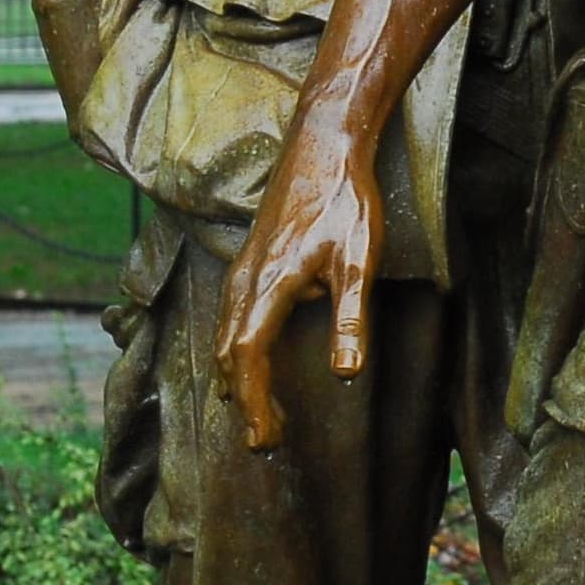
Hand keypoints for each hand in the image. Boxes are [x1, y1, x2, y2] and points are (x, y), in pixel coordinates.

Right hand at [216, 96, 383, 450]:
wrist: (324, 144)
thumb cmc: (346, 199)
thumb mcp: (360, 260)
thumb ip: (351, 318)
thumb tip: (345, 375)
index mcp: (268, 286)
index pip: (248, 359)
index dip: (253, 403)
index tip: (265, 439)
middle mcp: (244, 281)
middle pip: (229, 355)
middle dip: (243, 400)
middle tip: (267, 440)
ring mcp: (241, 269)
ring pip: (224, 336)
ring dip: (236, 378)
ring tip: (258, 413)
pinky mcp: (248, 260)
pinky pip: (230, 317)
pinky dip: (235, 350)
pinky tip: (249, 360)